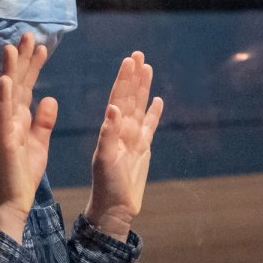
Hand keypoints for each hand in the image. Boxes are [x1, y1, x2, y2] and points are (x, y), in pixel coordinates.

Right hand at [0, 33, 55, 242]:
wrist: (14, 201)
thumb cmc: (24, 174)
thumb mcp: (39, 142)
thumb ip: (43, 120)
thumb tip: (49, 97)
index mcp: (21, 118)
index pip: (27, 86)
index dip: (33, 66)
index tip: (41, 45)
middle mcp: (10, 119)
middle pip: (16, 83)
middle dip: (22, 59)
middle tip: (27, 34)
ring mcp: (5, 128)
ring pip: (7, 94)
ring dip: (9, 70)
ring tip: (12, 47)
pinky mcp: (4, 141)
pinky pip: (4, 117)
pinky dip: (5, 98)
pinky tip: (6, 81)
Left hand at [85, 52, 163, 240]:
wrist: (114, 209)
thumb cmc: (106, 186)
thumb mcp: (105, 159)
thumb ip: (108, 134)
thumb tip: (113, 108)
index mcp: (111, 129)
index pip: (118, 98)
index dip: (123, 79)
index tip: (129, 60)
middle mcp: (122, 130)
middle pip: (129, 97)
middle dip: (134, 76)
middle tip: (138, 54)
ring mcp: (133, 138)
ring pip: (140, 107)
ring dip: (143, 88)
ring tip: (148, 68)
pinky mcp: (143, 149)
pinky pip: (150, 126)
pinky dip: (154, 113)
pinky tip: (157, 100)